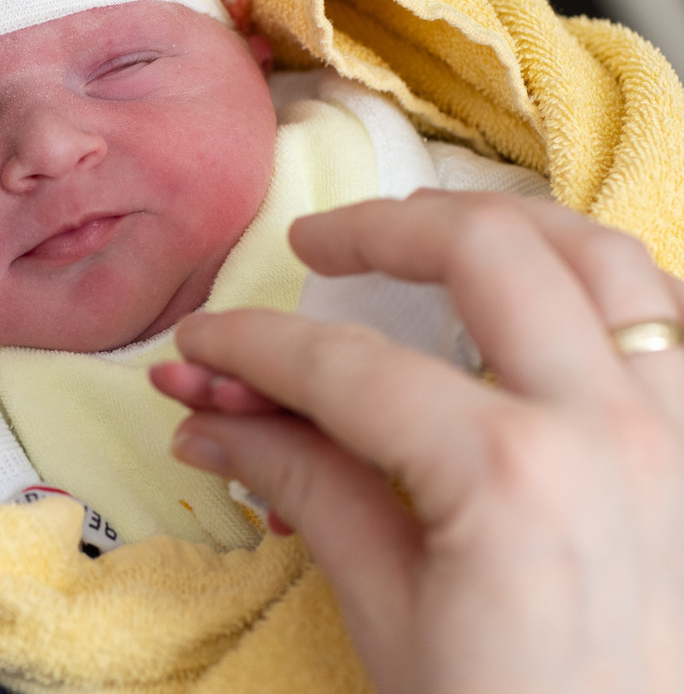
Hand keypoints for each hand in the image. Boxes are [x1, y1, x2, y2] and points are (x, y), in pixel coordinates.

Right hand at [151, 191, 683, 693]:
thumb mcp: (387, 612)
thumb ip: (304, 486)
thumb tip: (208, 419)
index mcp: (508, 476)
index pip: (346, 366)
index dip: (253, 345)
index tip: (200, 344)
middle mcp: (606, 426)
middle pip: (487, 250)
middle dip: (379, 228)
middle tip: (313, 247)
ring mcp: (678, 431)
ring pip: (601, 254)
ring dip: (503, 225)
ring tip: (429, 237)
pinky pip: (669, 316)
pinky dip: (599, 281)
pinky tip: (542, 296)